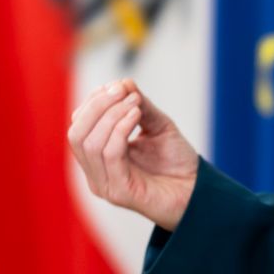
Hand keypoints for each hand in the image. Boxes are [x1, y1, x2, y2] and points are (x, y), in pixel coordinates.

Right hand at [68, 79, 198, 231]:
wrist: (197, 192)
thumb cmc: (176, 162)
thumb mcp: (157, 125)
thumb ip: (139, 105)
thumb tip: (123, 82)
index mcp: (98, 157)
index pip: (78, 124)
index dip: (94, 101)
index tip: (120, 86)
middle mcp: (95, 173)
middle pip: (76, 133)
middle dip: (97, 105)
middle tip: (123, 91)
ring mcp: (105, 185)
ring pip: (90, 143)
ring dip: (111, 115)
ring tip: (135, 104)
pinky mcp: (120, 192)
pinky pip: (110, 154)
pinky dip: (120, 129)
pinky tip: (136, 116)